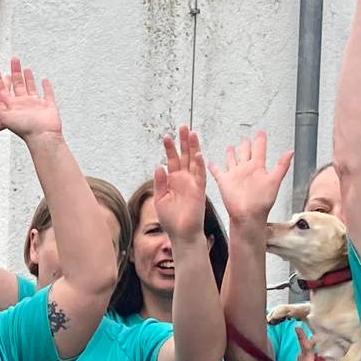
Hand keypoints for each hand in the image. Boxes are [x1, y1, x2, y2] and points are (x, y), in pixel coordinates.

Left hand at [0, 59, 62, 139]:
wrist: (42, 137)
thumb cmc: (24, 129)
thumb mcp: (5, 117)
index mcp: (12, 105)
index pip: (3, 89)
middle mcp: (23, 103)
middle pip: (17, 84)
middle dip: (14, 71)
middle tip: (13, 60)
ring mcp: (35, 104)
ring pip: (30, 87)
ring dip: (28, 78)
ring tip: (25, 69)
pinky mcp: (47, 105)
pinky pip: (47, 93)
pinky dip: (46, 87)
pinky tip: (44, 80)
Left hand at [152, 128, 208, 243]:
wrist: (181, 234)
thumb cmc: (171, 219)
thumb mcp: (159, 199)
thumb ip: (160, 183)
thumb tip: (159, 166)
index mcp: (173, 180)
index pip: (172, 160)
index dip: (170, 148)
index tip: (166, 136)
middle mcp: (184, 179)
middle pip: (185, 156)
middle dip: (183, 141)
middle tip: (183, 126)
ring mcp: (192, 183)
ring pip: (194, 161)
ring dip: (193, 148)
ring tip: (191, 133)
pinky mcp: (199, 190)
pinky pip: (200, 175)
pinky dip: (199, 165)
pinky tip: (198, 154)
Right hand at [213, 129, 292, 225]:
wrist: (248, 215)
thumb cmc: (262, 201)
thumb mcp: (274, 181)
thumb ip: (282, 165)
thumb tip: (291, 151)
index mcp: (257, 167)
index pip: (260, 149)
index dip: (260, 140)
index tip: (261, 132)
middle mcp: (246, 169)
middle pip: (245, 152)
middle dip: (245, 145)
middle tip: (245, 138)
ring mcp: (235, 175)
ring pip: (232, 160)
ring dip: (231, 154)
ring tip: (230, 147)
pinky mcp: (224, 181)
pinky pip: (217, 172)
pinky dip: (213, 167)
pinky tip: (210, 162)